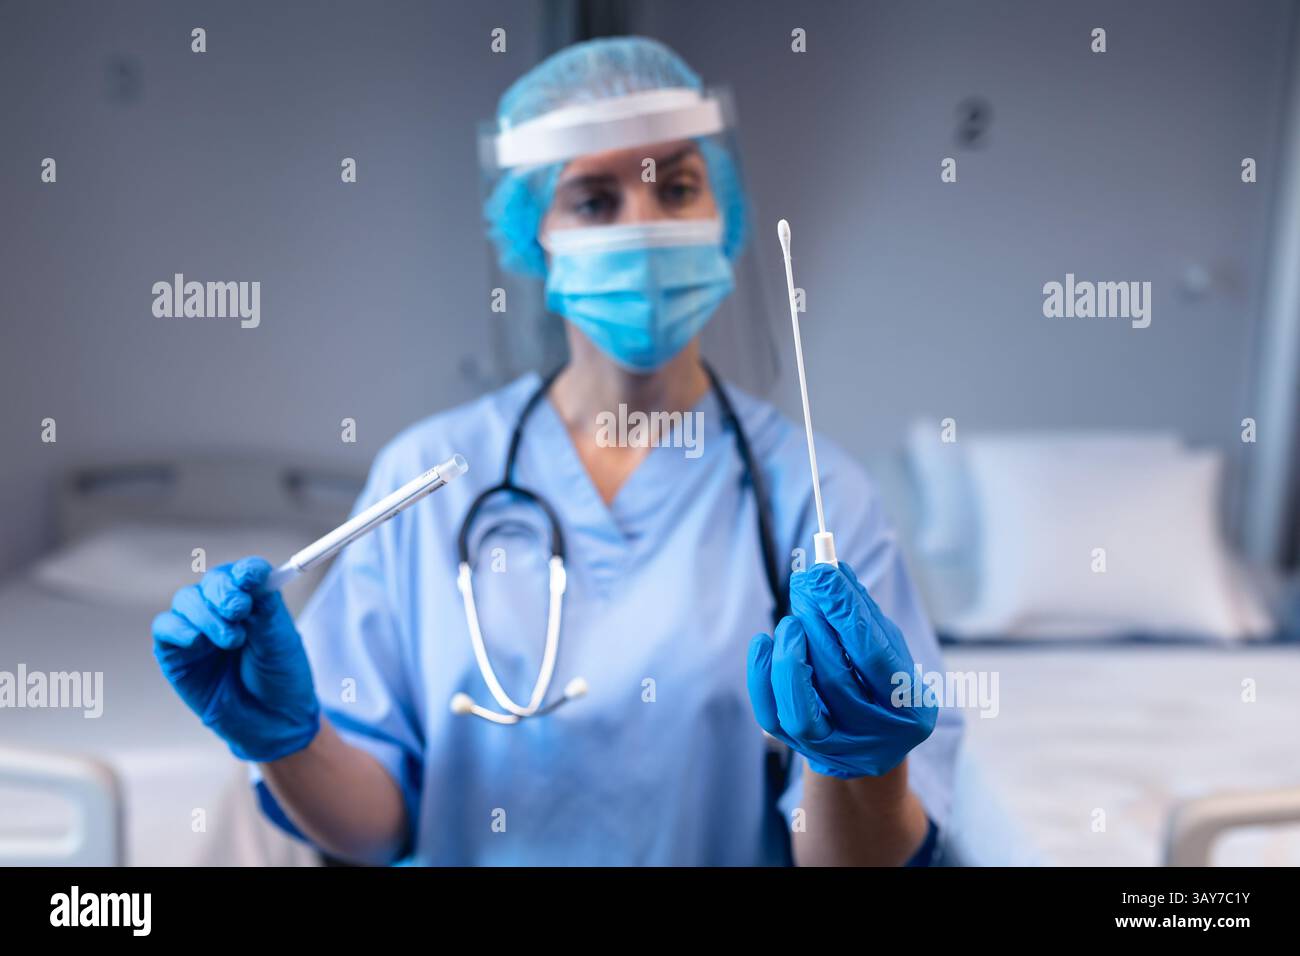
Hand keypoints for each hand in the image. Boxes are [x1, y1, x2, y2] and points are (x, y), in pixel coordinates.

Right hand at [152, 556, 319, 761]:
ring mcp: (197, 631)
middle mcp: (222, 611)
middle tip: (240, 609)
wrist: (272, 722)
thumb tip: (254, 575)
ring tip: (232, 640)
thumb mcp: (281, 641)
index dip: (246, 570)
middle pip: (212, 582)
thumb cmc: (281, 679)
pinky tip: (197, 641)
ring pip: (186, 600)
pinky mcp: (176, 654)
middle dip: (224, 591)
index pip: (243, 573)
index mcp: (253, 602)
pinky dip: (179, 628)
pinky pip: (165, 628)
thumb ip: (265, 608)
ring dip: (207, 614)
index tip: (253, 575)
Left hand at [746, 561, 936, 777]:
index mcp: (910, 709)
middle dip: (816, 624)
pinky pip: (771, 716)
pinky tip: (765, 641)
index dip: (845, 611)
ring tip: (792, 620)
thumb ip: (864, 615)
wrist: (866, 746)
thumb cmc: (879, 684)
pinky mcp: (798, 748)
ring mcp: (833, 748)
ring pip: (800, 709)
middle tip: (804, 584)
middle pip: (836, 679)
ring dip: (790, 653)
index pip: (874, 655)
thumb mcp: (887, 649)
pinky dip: (761, 675)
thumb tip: (834, 570)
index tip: (824, 572)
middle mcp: (873, 736)